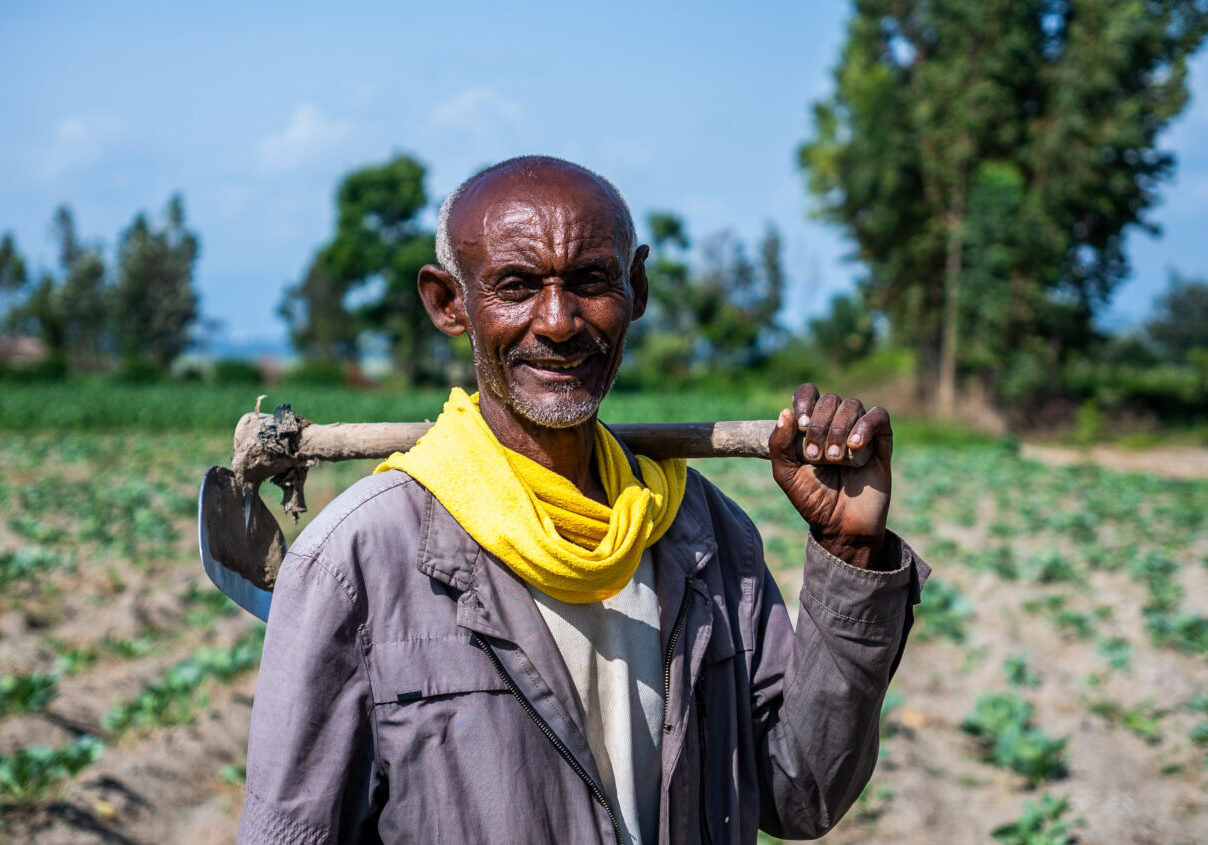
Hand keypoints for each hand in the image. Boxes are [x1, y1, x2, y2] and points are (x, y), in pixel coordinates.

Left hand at [768, 383, 892, 568]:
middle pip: (830, 399)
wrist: (841, 526)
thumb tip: (785, 412)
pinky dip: (866, 425)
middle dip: (820, 425)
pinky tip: (854, 446)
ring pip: (853, 405)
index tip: (800, 425)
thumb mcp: (786, 474)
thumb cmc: (812, 500)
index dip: (804, 401)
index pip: (809, 393)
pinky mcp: (881, 442)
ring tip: (833, 459)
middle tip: (815, 456)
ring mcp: (859, 431)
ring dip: (839, 429)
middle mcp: (836, 424)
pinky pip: (879, 416)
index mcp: (812, 426)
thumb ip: (778, 444)